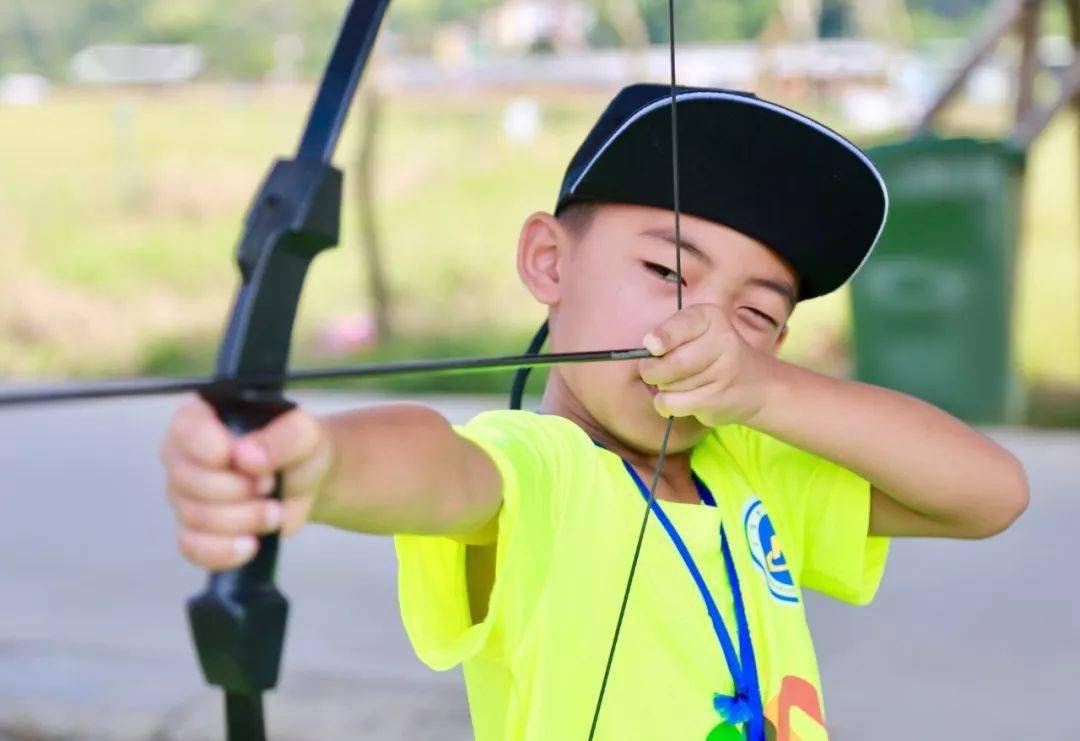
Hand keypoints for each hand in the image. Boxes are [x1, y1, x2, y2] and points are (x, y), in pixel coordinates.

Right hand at [159, 396, 332, 570]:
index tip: (245, 460)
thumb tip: (247, 456)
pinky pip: (192, 547)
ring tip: (273, 511)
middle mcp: (183, 454)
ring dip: (241, 519)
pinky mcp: (194, 529)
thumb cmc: (297, 448)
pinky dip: (223, 550)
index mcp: (203, 417)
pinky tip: (250, 544)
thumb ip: (282, 437)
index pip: (186, 429)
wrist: (306, 481)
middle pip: (188, 479)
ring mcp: (183, 494)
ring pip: (193, 516)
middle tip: (269, 485)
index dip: (211, 448)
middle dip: (237, 490)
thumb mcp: (304, 433)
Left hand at [639, 304, 777, 426]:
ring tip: (680, 383)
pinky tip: (678, 398)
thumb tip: (646, 349)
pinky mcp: (716, 399)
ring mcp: (722, 372)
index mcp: (711, 318)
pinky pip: (673, 403)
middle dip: (652, 369)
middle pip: (671, 361)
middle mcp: (722, 340)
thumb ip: (669, 337)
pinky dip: (666, 403)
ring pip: (669, 384)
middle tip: (654, 371)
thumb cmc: (712, 355)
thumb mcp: (695, 333)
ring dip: (663, 387)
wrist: (756, 385)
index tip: (651, 346)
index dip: (662, 337)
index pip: (682, 325)